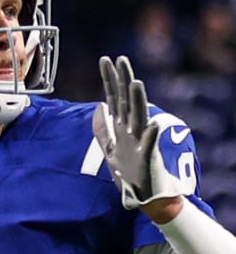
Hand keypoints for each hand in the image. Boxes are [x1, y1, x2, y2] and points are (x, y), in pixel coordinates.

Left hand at [93, 55, 194, 212]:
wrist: (145, 194)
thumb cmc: (128, 171)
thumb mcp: (109, 147)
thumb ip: (103, 128)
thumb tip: (99, 106)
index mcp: (121, 127)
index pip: (114, 97)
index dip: (109, 79)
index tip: (105, 60)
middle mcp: (132, 130)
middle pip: (126, 101)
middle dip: (123, 81)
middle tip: (121, 59)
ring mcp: (141, 142)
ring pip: (139, 118)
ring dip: (138, 101)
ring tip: (136, 83)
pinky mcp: (148, 158)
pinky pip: (150, 146)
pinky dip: (151, 136)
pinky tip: (153, 125)